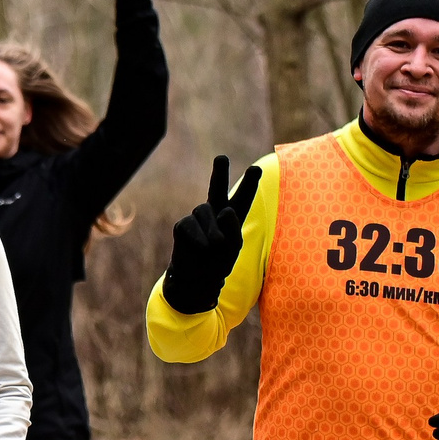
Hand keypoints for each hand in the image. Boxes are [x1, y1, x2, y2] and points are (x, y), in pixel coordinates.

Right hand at [162, 156, 261, 314]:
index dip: (248, 184)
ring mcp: (197, 217)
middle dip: (219, 172)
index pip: (242, 199)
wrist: (196, 281)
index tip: (255, 169)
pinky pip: (191, 225)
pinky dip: (199, 239)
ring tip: (213, 247)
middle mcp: (214, 213)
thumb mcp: (234, 247)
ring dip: (213, 232)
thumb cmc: (218, 264)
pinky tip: (200, 250)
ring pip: (205, 211)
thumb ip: (234, 227)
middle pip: (217, 188)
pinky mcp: (182, 225)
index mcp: (231, 218)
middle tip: (222, 158)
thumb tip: (223, 210)